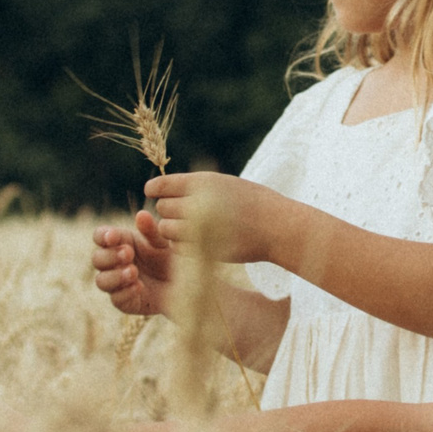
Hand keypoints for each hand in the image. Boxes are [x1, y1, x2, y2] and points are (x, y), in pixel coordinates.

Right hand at [90, 211, 173, 315]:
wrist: (186, 284)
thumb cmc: (170, 257)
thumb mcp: (163, 242)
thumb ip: (151, 230)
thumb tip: (141, 214)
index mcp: (120, 243)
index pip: (100, 237)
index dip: (102, 236)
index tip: (113, 237)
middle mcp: (114, 263)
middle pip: (97, 259)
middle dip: (110, 256)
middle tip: (129, 253)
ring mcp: (117, 283)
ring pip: (101, 281)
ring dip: (115, 276)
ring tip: (134, 272)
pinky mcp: (125, 302)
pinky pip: (116, 299)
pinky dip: (125, 292)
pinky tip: (139, 286)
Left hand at [141, 172, 289, 265]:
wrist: (277, 226)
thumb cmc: (253, 202)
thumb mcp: (225, 184)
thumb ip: (196, 188)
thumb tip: (166, 192)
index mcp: (201, 183)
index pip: (160, 185)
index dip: (156, 190)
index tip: (158, 194)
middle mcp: (196, 203)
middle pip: (162, 208)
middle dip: (168, 211)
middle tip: (184, 213)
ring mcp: (198, 228)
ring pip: (165, 229)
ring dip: (172, 229)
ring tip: (188, 228)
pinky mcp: (203, 249)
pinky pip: (177, 247)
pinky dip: (182, 245)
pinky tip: (197, 240)